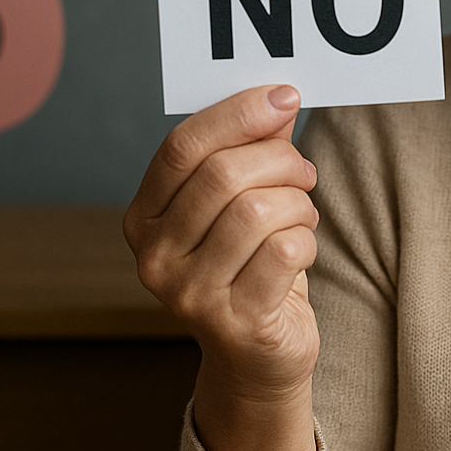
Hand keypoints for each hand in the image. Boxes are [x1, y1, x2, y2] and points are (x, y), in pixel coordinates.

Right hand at [125, 84, 319, 450]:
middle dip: (279, 160)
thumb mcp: (241, 200)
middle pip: (222, 175)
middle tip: (304, 170)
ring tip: (303, 213)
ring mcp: (189, 295)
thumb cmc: (249, 264)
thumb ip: (252, 148)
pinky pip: (284, 251)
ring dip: (298, 203)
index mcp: (143, 217)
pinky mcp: (235, 322)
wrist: (256, 355)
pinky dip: (306, 239)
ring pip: (257, 211)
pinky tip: (301, 248)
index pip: (182, 146)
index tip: (284, 96)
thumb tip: (277, 98)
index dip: (237, 113)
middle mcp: (155, 258)